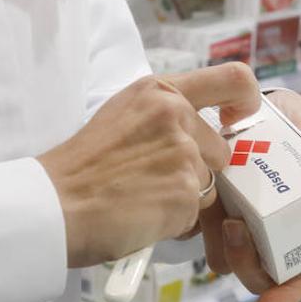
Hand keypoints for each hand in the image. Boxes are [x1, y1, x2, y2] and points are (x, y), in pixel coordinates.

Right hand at [37, 64, 260, 266]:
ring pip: (210, 185)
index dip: (247, 101)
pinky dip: (175, 222)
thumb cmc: (81, 169)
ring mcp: (183, 154)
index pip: (235, 79)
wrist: (53, 205)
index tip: (238, 119)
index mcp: (160, 91)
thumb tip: (201, 134)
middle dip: (200, 172)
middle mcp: (176, 115)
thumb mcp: (122, 117)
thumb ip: (164, 117)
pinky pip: (197, 215)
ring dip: (185, 200)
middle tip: (155, 183)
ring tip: (142, 200)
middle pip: (221, 149)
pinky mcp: (185, 192)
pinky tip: (142, 217)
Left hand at [200, 89, 300, 301]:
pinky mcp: (208, 211)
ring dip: (222, 250)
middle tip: (235, 229)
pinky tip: (200, 206)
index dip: (288, 294)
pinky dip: (198, 228)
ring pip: (227, 262)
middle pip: (260, 276)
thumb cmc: (287, 120)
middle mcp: (270, 232)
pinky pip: (200, 235)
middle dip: (247, 265)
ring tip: (221, 215)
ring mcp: (238, 224)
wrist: (246, 102)